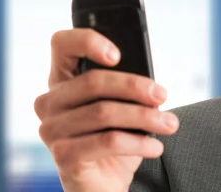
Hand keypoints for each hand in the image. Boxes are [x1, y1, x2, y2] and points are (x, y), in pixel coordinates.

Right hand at [34, 29, 178, 191]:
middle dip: (135, 87)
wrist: (104, 183)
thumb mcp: (123, 106)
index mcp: (63, 80)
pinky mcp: (63, 156)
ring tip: (170, 124)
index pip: (62, 44)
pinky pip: (107, 141)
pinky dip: (138, 143)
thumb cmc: (115, 137)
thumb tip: (151, 86)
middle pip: (92, 81)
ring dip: (145, 117)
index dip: (87, 41)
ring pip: (104, 112)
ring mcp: (52, 129)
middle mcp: (50, 102)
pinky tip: (156, 146)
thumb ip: (126, 87)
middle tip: (162, 94)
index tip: (118, 54)